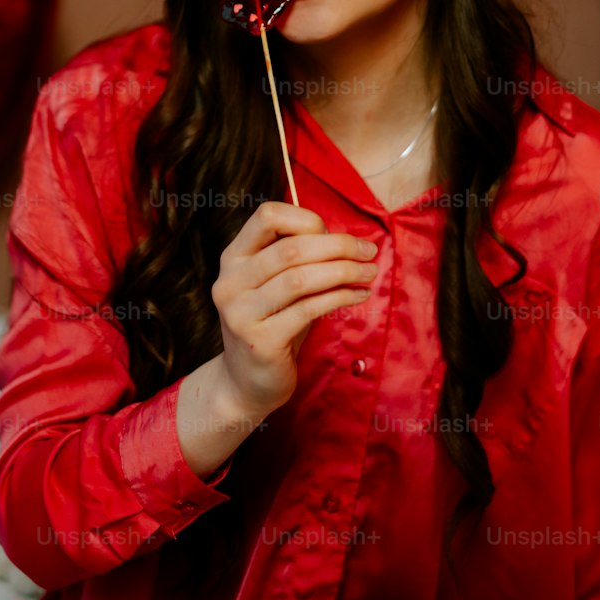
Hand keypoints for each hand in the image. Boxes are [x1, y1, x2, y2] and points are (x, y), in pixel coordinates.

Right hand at [211, 199, 378, 416]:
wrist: (246, 383)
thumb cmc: (272, 323)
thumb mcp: (276, 284)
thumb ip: (296, 258)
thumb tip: (342, 238)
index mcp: (233, 257)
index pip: (267, 216)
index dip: (305, 219)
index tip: (334, 234)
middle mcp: (230, 282)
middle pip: (290, 248)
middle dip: (338, 246)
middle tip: (369, 251)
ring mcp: (241, 313)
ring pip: (300, 278)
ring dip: (343, 272)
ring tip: (369, 273)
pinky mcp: (260, 342)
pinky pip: (308, 310)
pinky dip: (339, 298)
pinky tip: (358, 296)